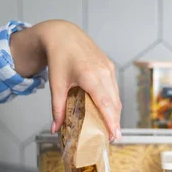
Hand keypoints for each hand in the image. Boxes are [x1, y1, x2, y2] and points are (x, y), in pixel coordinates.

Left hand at [10, 20, 121, 140]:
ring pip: (116, 97)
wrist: (62, 34)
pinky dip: (113, 102)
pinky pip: (114, 88)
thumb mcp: (56, 84)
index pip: (106, 104)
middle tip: (112, 138)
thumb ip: (57, 108)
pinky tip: (108, 110)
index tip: (115, 136)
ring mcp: (109, 68)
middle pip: (114, 103)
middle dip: (115, 122)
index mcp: (90, 76)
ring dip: (115, 113)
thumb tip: (55, 129)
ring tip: (111, 128)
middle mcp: (104, 72)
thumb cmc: (58, 56)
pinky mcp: (109, 66)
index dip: (112, 122)